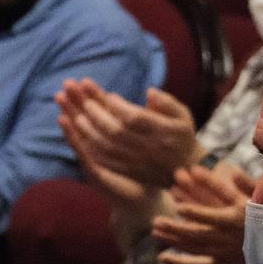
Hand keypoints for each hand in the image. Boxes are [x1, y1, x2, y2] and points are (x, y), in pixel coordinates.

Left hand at [55, 79, 199, 190]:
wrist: (184, 168)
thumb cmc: (182, 136)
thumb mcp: (183, 115)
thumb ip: (167, 102)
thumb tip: (149, 92)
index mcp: (162, 131)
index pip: (135, 118)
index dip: (118, 107)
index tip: (109, 96)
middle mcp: (149, 148)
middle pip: (117, 132)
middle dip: (98, 116)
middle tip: (85, 103)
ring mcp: (138, 162)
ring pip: (108, 148)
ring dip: (90, 132)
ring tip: (77, 117)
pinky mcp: (130, 171)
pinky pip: (107, 162)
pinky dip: (93, 150)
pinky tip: (82, 138)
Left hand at [153, 163, 252, 263]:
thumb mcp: (261, 200)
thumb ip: (245, 184)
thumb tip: (230, 169)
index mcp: (236, 221)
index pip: (213, 217)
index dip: (196, 213)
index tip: (180, 207)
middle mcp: (227, 239)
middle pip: (197, 234)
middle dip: (175, 228)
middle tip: (156, 221)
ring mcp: (222, 253)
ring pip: (193, 247)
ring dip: (173, 240)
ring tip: (155, 231)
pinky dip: (179, 263)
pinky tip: (162, 257)